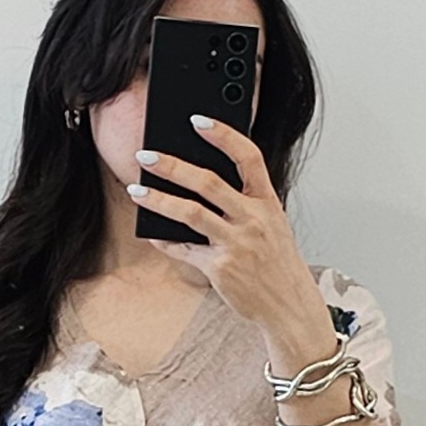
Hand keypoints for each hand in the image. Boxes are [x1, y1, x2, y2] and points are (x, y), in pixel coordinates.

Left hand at [127, 119, 334, 362]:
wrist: (289, 305)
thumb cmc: (277, 263)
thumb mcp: (273, 225)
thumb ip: (246, 202)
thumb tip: (203, 182)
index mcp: (267, 202)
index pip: (248, 157)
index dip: (223, 134)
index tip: (197, 120)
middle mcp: (253, 219)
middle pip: (208, 182)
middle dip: (173, 166)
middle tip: (146, 156)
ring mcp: (236, 244)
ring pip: (190, 213)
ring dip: (158, 200)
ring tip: (136, 191)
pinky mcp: (221, 269)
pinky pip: (186, 249)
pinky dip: (166, 241)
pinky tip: (153, 232)